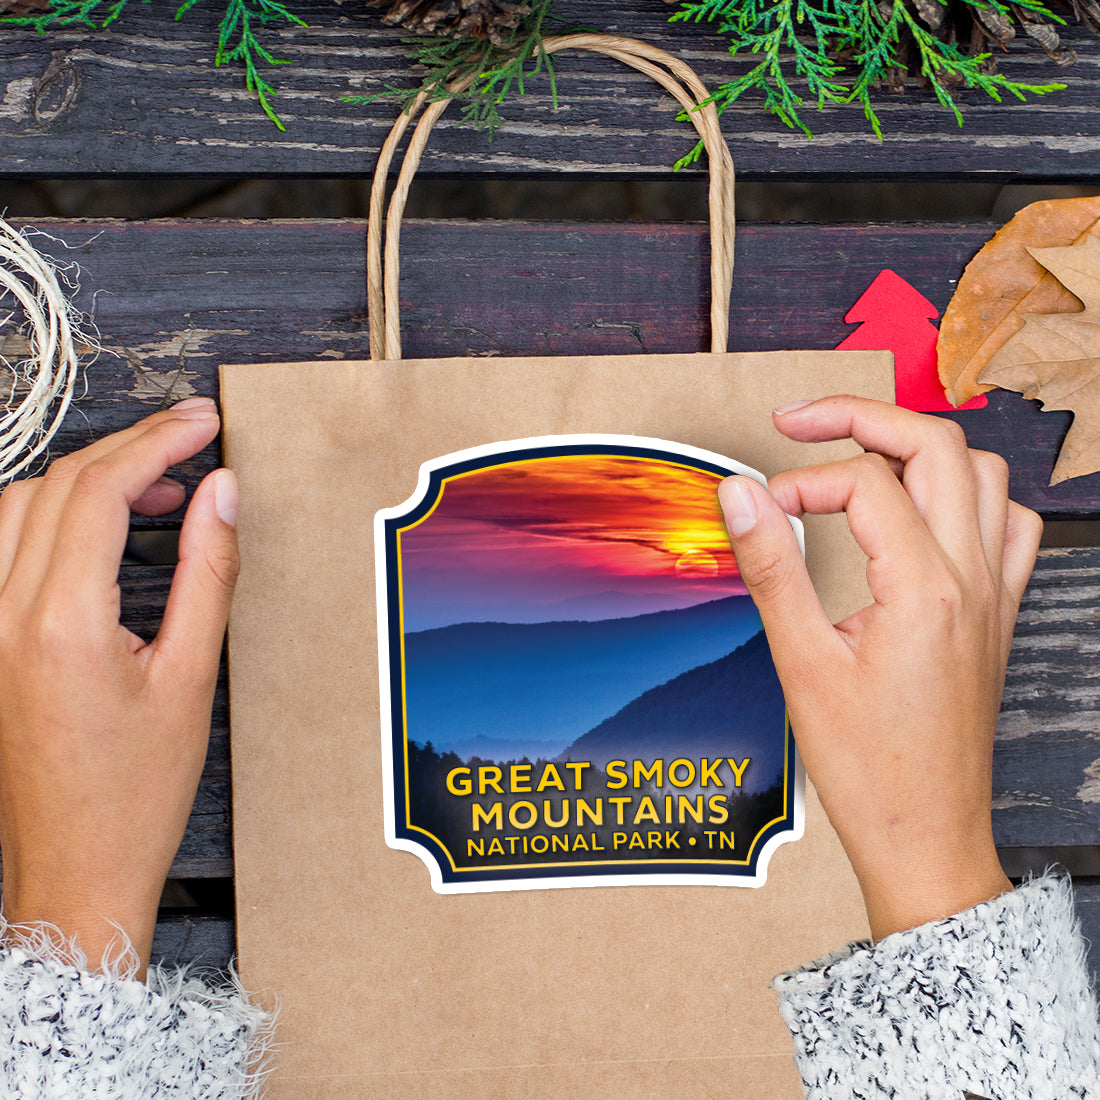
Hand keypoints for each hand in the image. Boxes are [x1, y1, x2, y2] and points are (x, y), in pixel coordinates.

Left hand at [0, 398, 238, 976]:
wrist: (74, 870)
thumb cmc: (135, 794)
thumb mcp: (191, 677)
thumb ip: (206, 572)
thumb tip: (221, 495)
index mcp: (58, 625)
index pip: (99, 491)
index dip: (157, 442)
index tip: (203, 423)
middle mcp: (3, 617)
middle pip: (56, 486)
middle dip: (130, 448)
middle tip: (194, 440)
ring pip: (20, 507)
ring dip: (88, 478)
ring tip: (160, 486)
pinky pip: (6, 545)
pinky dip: (56, 515)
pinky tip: (105, 528)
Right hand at [718, 396, 1040, 940]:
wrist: (925, 836)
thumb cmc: (867, 767)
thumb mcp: (802, 664)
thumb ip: (773, 568)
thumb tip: (741, 494)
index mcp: (925, 588)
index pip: (864, 483)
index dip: (801, 481)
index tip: (762, 510)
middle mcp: (973, 579)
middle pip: (937, 445)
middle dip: (863, 417)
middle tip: (801, 423)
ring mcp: (996, 595)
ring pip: (983, 474)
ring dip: (920, 450)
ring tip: (861, 460)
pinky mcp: (998, 615)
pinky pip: (1011, 525)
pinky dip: (970, 496)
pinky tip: (927, 515)